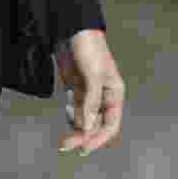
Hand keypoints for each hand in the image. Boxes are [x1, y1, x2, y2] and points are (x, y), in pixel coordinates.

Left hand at [55, 28, 125, 156]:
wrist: (71, 30)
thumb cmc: (89, 48)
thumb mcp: (93, 75)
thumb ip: (91, 101)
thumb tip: (87, 127)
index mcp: (114, 93)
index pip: (110, 123)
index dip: (99, 138)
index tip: (85, 148)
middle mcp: (102, 96)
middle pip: (94, 124)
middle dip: (82, 135)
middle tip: (66, 146)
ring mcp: (87, 93)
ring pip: (82, 118)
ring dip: (74, 126)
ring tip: (64, 133)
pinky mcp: (73, 88)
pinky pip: (73, 108)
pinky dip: (69, 113)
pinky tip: (66, 107)